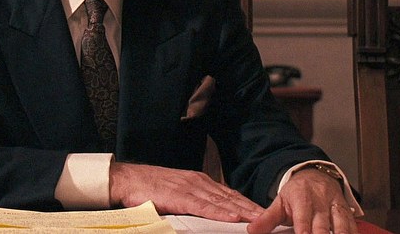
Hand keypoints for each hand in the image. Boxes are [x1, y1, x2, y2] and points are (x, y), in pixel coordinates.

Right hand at [109, 162, 263, 221]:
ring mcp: (189, 188)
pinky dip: (220, 213)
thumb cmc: (148, 187)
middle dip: (251, 208)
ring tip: (260, 219)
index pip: (228, 194)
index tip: (264, 212)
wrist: (127, 179)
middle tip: (271, 217)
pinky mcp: (179, 197)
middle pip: (230, 197)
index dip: (247, 203)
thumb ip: (193, 200)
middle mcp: (198, 182)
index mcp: (198, 181)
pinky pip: (204, 207)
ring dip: (243, 212)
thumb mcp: (176, 191)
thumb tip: (209, 212)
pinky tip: (234, 218)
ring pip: (222, 202)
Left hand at [247, 168, 357, 233]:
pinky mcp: (347, 211)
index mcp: (301, 199)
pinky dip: (351, 233)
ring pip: (341, 226)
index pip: (303, 222)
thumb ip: (267, 218)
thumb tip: (251, 230)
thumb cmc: (297, 193)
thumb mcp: (280, 202)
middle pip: (323, 227)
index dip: (304, 233)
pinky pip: (352, 225)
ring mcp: (335, 206)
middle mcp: (320, 202)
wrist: (315, 175)